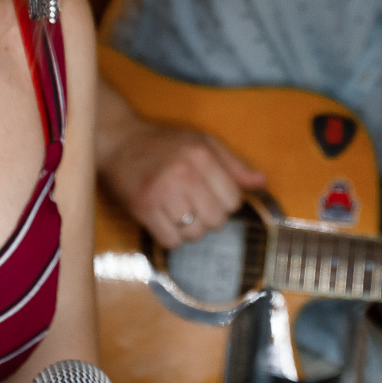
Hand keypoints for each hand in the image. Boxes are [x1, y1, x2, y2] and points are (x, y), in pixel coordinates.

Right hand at [101, 117, 265, 246]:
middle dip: (209, 218)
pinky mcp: (142, 208)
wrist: (119, 141)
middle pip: (216, 221)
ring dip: (190, 229)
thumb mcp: (203, 143)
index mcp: (202, 155)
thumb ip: (233, 164)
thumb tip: (262, 183)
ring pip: (194, 234)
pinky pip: (170, 241)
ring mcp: (161, 192)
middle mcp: (183, 174)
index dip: (225, 202)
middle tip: (195, 205)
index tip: (212, 195)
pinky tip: (166, 220)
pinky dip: (171, 236)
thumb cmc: (165, 143)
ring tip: (179, 211)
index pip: (233, 200)